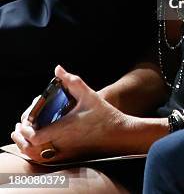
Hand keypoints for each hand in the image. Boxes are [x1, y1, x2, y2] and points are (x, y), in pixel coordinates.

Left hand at [11, 65, 134, 162]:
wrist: (118, 133)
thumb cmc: (104, 114)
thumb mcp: (88, 94)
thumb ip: (71, 81)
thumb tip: (58, 69)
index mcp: (64, 128)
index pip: (35, 136)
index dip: (26, 129)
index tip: (26, 119)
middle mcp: (62, 143)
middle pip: (32, 148)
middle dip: (24, 137)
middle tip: (23, 126)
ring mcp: (66, 151)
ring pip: (39, 155)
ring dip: (30, 145)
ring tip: (29, 132)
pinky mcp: (70, 155)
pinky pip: (48, 157)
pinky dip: (40, 150)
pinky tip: (43, 139)